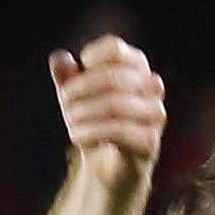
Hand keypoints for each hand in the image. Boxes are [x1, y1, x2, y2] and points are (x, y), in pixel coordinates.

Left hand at [50, 36, 169, 184]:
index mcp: (136, 67)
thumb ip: (66, 76)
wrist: (109, 166)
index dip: (92, 57)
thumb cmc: (95, 122)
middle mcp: (152, 87)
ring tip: (69, 121)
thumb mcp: (75, 98)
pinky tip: (76, 136)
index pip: (115, 49)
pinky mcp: (151, 141)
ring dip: (84, 112)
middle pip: (114, 77)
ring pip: (116, 104)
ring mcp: (155, 114)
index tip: (79, 69)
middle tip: (64, 100)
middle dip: (81, 88)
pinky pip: (120, 131)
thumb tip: (58, 58)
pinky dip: (91, 132)